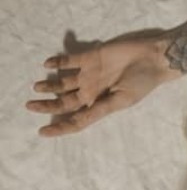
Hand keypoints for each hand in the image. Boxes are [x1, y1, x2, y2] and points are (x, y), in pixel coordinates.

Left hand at [26, 36, 170, 136]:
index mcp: (100, 104)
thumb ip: (99, 109)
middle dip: (47, 105)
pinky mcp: (90, 57)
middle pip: (64, 101)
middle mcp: (92, 90)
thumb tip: (78, 120)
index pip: (76, 119)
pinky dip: (58, 62)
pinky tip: (48, 63)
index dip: (60, 127)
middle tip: (30, 105)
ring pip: (63, 82)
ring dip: (49, 84)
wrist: (153, 59)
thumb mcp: (122, 100)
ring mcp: (89, 74)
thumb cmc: (142, 83)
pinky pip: (69, 60)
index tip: (42, 132)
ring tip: (37, 86)